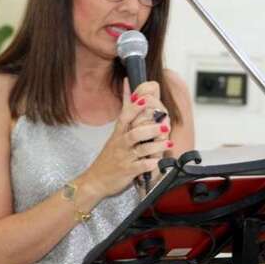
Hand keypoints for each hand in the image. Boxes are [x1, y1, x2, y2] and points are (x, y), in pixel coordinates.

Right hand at [80, 79, 171, 197]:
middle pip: (134, 133)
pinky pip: (140, 167)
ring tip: (168, 142)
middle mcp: (121, 144)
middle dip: (150, 128)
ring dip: (156, 145)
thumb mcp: (115, 132)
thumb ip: (125, 109)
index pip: (125, 116)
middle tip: (165, 124)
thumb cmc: (110, 155)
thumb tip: (127, 83)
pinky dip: (150, 164)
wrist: (96, 180)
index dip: (135, 108)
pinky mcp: (128, 171)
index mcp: (119, 133)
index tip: (146, 99)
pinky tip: (159, 162)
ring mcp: (124, 158)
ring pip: (140, 150)